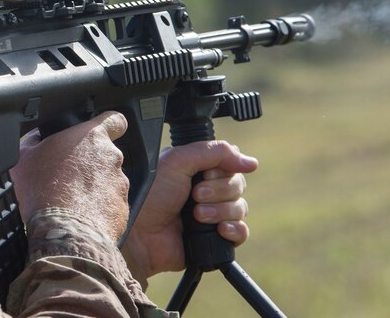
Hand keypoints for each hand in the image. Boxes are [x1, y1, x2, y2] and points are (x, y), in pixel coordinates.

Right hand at [10, 111, 129, 240]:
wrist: (62, 231)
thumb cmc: (43, 190)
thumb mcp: (23, 157)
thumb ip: (34, 140)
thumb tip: (37, 138)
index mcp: (91, 137)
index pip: (115, 120)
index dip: (109, 125)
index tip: (98, 134)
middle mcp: (111, 157)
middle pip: (105, 155)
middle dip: (90, 164)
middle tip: (68, 176)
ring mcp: (119, 184)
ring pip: (108, 181)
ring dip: (93, 187)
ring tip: (70, 200)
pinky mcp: (121, 208)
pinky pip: (110, 204)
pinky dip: (98, 208)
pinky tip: (79, 215)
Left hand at [124, 140, 257, 277]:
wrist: (140, 234)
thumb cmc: (150, 195)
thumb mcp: (177, 161)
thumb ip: (214, 152)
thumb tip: (250, 162)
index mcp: (197, 169)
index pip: (231, 162)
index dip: (223, 168)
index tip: (205, 174)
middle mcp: (207, 189)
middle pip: (238, 184)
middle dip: (218, 190)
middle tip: (195, 195)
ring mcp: (212, 214)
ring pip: (241, 207)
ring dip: (220, 210)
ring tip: (196, 215)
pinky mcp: (215, 238)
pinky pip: (241, 232)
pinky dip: (234, 229)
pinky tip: (218, 229)